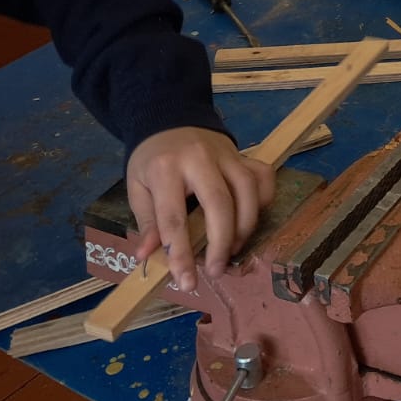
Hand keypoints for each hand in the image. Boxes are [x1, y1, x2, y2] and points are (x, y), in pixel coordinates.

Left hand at [126, 127, 274, 290]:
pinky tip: (250, 219)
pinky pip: (263, 177)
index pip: (173, 217)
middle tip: (215, 270)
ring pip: (247, 191)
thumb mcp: (137, 188)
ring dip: (244, 227)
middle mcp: (199, 159)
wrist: (171, 118)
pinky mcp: (244, 154)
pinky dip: (263, 200)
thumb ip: (147, 222)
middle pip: (219, 204)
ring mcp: (226, 155)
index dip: (180, 252)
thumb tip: (147, 257)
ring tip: (231, 250)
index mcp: (165, 169)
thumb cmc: (152, 160)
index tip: (185, 281)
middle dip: (220, 243)